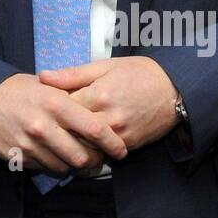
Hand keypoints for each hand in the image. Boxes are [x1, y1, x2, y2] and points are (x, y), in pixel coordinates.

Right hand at [0, 73, 128, 173]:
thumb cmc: (16, 90)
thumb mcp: (45, 84)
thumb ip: (71, 95)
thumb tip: (100, 106)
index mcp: (56, 103)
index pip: (95, 129)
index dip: (113, 142)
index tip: (120, 149)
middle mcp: (44, 125)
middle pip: (83, 156)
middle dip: (96, 161)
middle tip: (100, 158)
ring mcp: (31, 144)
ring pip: (66, 167)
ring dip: (76, 166)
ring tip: (79, 157)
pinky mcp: (20, 157)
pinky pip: (47, 169)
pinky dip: (56, 165)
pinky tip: (55, 155)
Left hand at [38, 57, 180, 151]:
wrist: (175, 88)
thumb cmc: (138, 73)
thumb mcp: (104, 65)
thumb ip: (72, 74)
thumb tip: (43, 77)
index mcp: (99, 94)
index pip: (62, 108)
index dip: (51, 106)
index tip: (45, 103)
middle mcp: (109, 118)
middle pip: (71, 130)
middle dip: (59, 126)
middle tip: (51, 119)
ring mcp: (120, 135)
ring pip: (85, 145)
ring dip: (74, 139)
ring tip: (67, 129)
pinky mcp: (129, 145)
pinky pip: (103, 152)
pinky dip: (92, 146)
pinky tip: (86, 137)